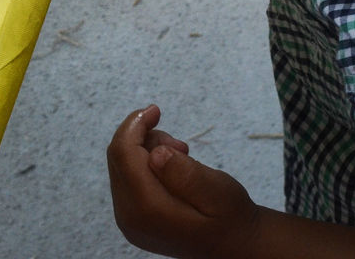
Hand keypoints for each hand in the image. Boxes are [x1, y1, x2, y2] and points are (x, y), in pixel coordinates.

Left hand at [106, 104, 260, 258]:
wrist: (235, 248)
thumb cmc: (231, 219)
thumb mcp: (218, 192)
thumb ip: (186, 173)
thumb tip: (155, 153)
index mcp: (147, 210)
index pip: (123, 153)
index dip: (135, 124)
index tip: (156, 110)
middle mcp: (129, 217)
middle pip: (119, 158)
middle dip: (144, 138)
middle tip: (181, 146)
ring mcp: (128, 220)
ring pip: (122, 166)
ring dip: (146, 150)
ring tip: (182, 157)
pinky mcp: (133, 219)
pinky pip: (128, 179)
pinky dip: (146, 164)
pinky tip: (172, 170)